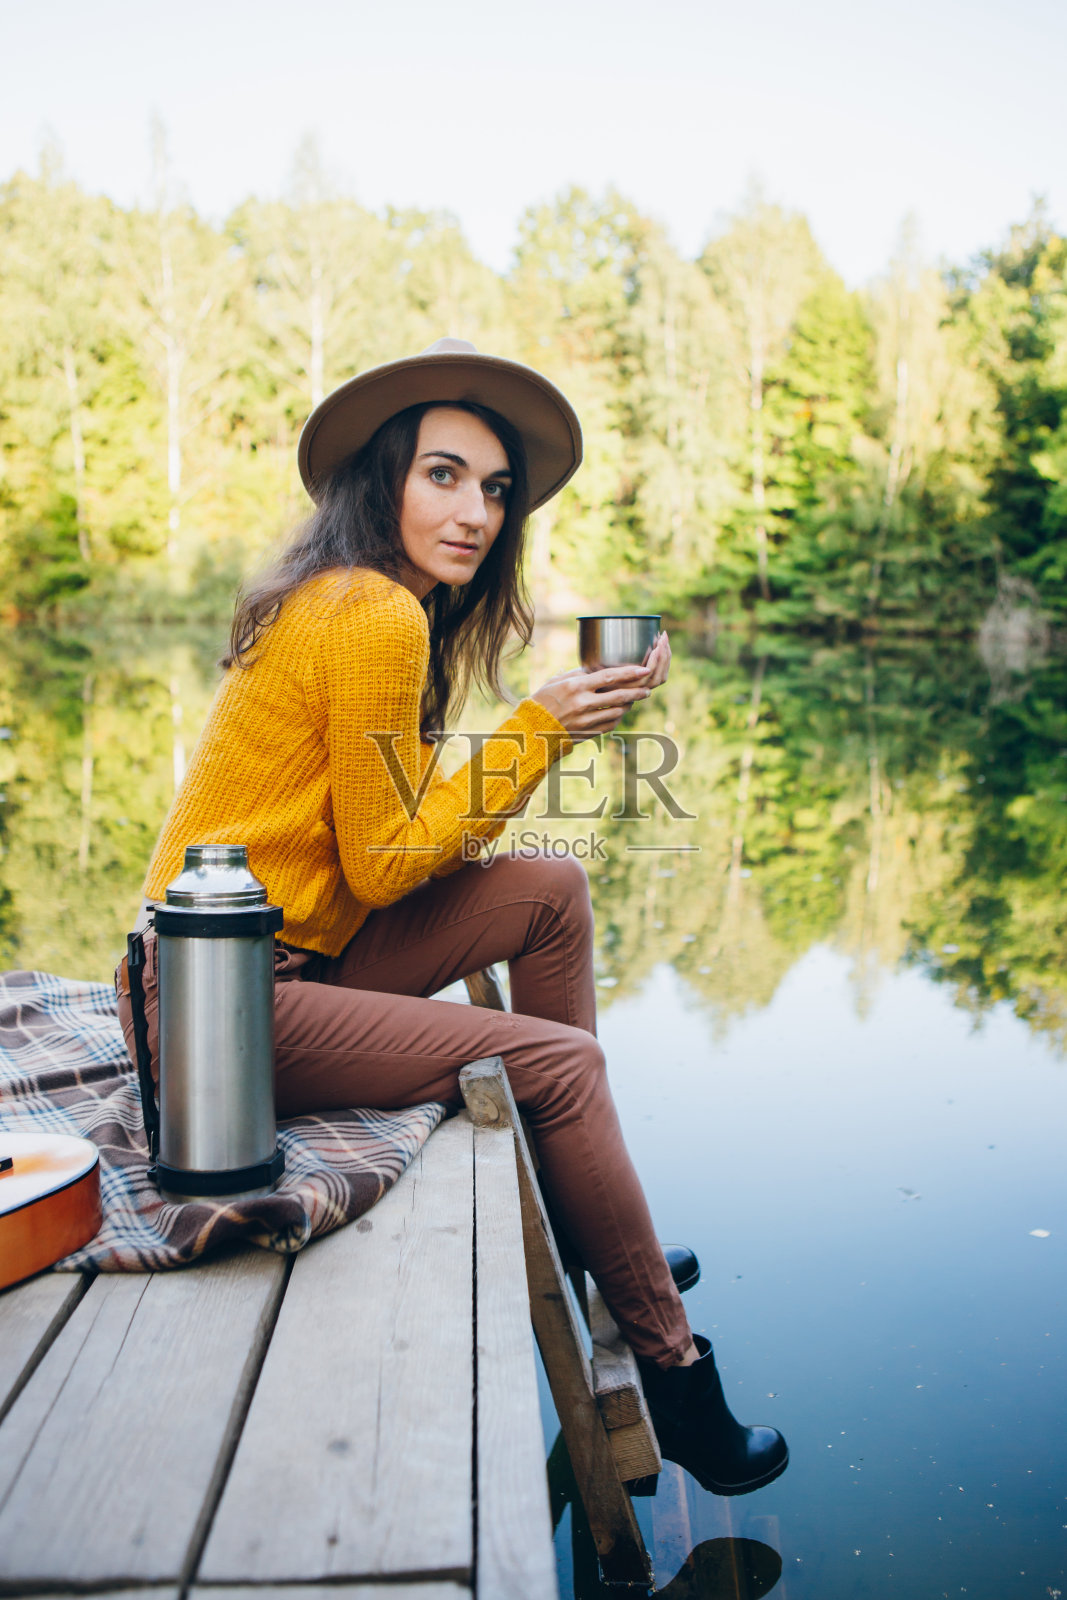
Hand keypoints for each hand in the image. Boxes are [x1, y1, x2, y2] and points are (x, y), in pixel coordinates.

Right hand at [532, 631, 670, 741]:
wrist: (531, 730)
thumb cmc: (542, 701)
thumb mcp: (555, 682)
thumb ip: (576, 674)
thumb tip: (593, 667)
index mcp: (575, 686)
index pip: (608, 677)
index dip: (629, 672)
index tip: (643, 668)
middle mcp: (582, 703)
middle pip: (618, 695)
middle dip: (636, 691)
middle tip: (647, 688)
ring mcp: (586, 720)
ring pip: (617, 712)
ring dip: (628, 705)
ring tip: (635, 699)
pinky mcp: (587, 733)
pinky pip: (609, 725)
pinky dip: (617, 718)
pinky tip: (620, 713)